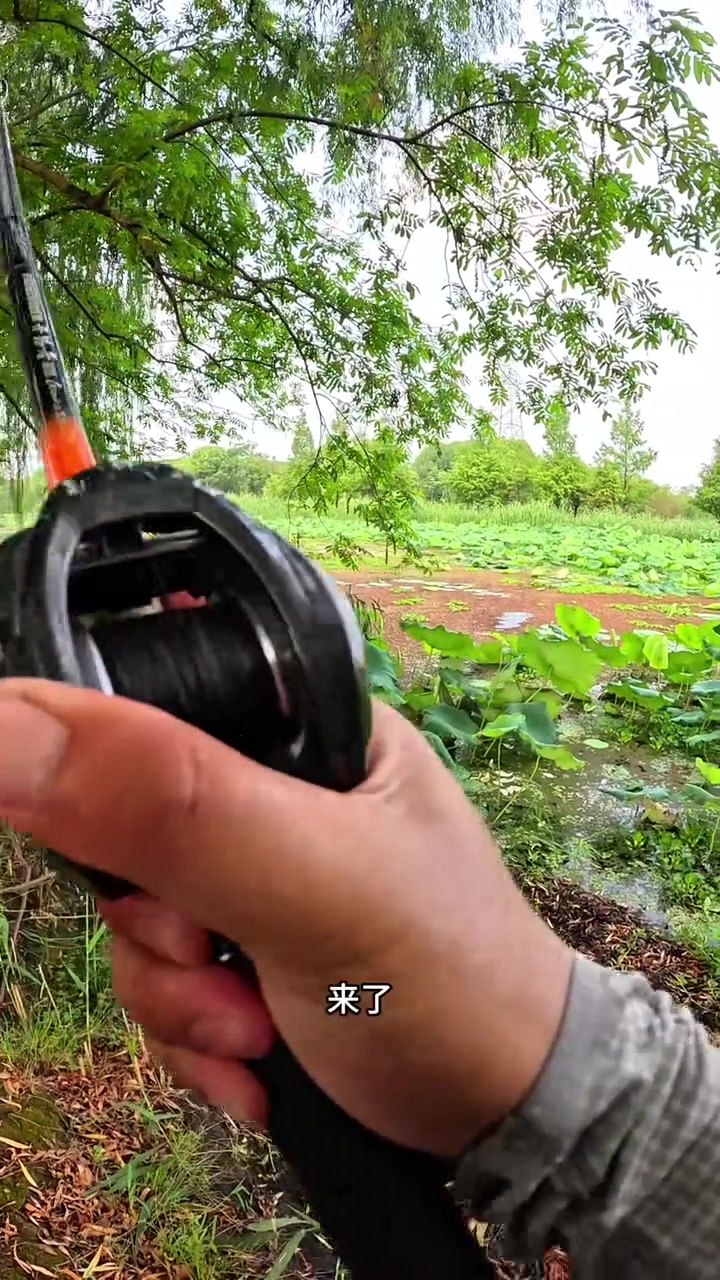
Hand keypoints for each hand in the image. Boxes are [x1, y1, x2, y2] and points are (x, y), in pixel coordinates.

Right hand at [0, 679, 572, 1156]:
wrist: (507, 1119)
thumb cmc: (446, 978)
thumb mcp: (313, 883)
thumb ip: (171, 805)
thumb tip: (3, 720)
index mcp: (306, 726)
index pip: (153, 706)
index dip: (117, 787)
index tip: (159, 881)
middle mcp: (277, 787)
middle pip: (128, 823)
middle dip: (158, 924)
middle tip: (224, 969)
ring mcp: (256, 872)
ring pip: (135, 914)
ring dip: (175, 996)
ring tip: (257, 1035)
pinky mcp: (244, 948)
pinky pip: (160, 977)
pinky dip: (190, 1034)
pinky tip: (254, 1065)